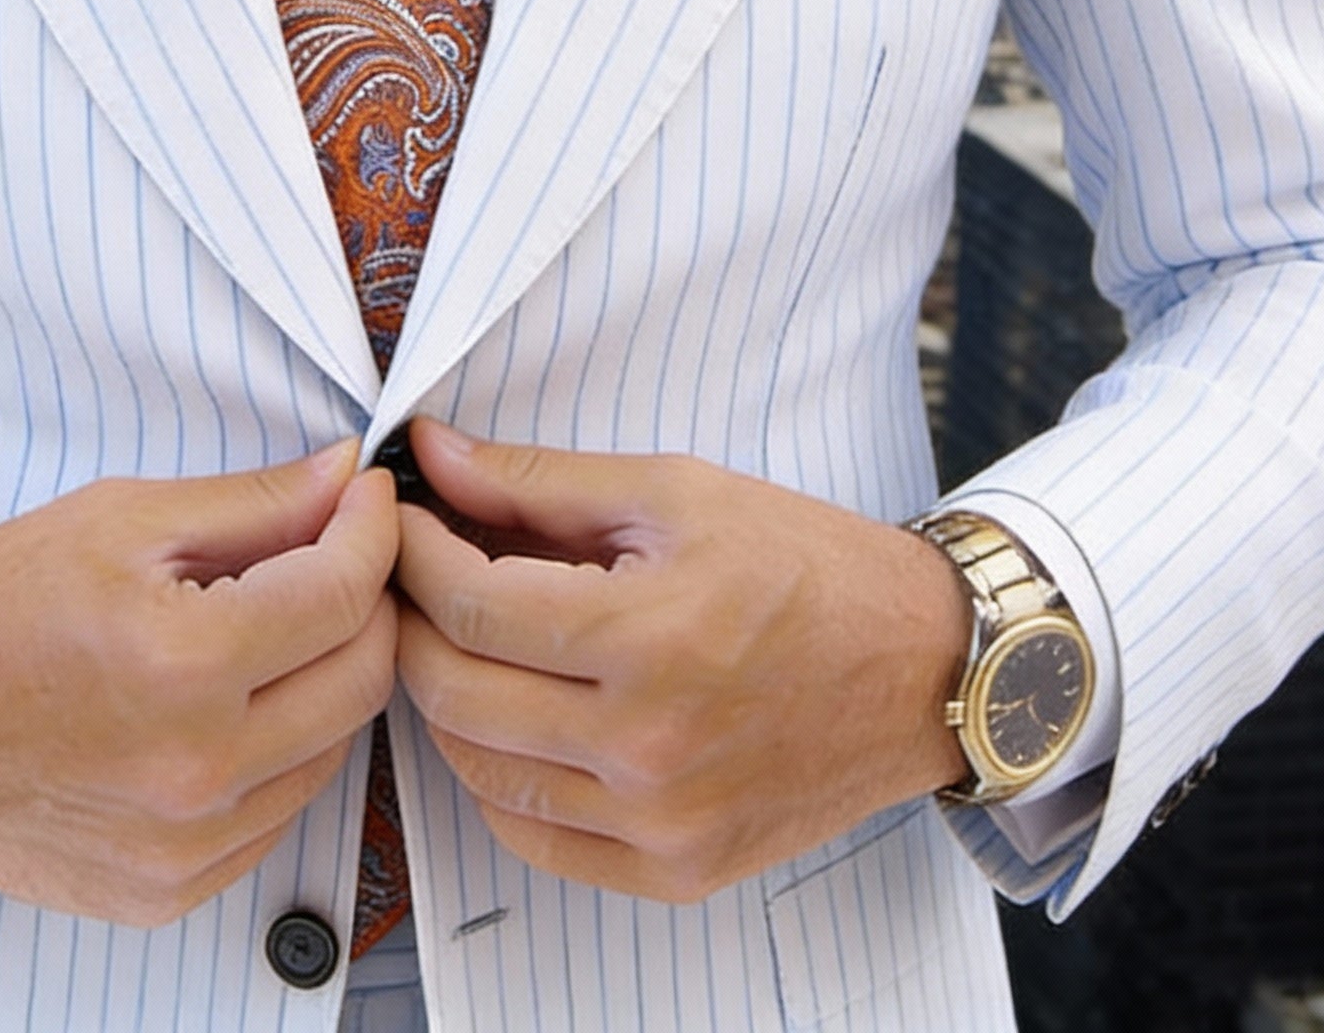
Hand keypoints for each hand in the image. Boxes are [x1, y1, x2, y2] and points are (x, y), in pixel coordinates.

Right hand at [0, 442, 398, 925]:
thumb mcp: (120, 519)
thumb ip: (253, 503)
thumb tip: (344, 478)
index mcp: (180, 664)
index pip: (343, 593)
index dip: (372, 529)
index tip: (366, 498)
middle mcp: (194, 769)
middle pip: (363, 677)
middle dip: (368, 599)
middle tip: (337, 552)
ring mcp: (184, 846)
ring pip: (335, 748)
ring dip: (328, 676)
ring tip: (275, 625)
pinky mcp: (169, 891)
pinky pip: (279, 812)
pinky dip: (282, 749)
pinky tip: (234, 701)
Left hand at [392, 422, 970, 903]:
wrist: (921, 666)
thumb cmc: (806, 564)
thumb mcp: (675, 492)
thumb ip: (539, 481)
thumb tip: (432, 454)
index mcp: (650, 638)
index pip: (469, 605)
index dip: (412, 553)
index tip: (402, 518)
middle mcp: (649, 746)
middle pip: (455, 692)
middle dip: (413, 620)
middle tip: (416, 572)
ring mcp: (660, 821)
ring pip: (480, 770)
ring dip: (447, 697)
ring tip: (463, 637)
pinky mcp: (676, 869)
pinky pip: (534, 837)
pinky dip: (499, 776)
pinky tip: (512, 716)